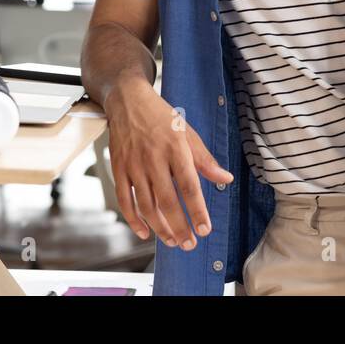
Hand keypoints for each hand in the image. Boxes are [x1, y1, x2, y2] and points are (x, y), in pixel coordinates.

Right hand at [104, 75, 232, 250]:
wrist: (127, 100)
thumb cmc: (160, 116)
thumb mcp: (188, 132)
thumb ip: (205, 159)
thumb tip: (226, 178)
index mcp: (175, 148)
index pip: (189, 186)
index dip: (197, 211)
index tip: (205, 229)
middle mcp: (153, 158)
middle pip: (167, 201)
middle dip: (180, 227)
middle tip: (189, 244)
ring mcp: (133, 165)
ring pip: (146, 205)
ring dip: (160, 228)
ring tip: (172, 242)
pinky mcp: (118, 168)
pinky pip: (124, 200)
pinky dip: (133, 219)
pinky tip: (144, 232)